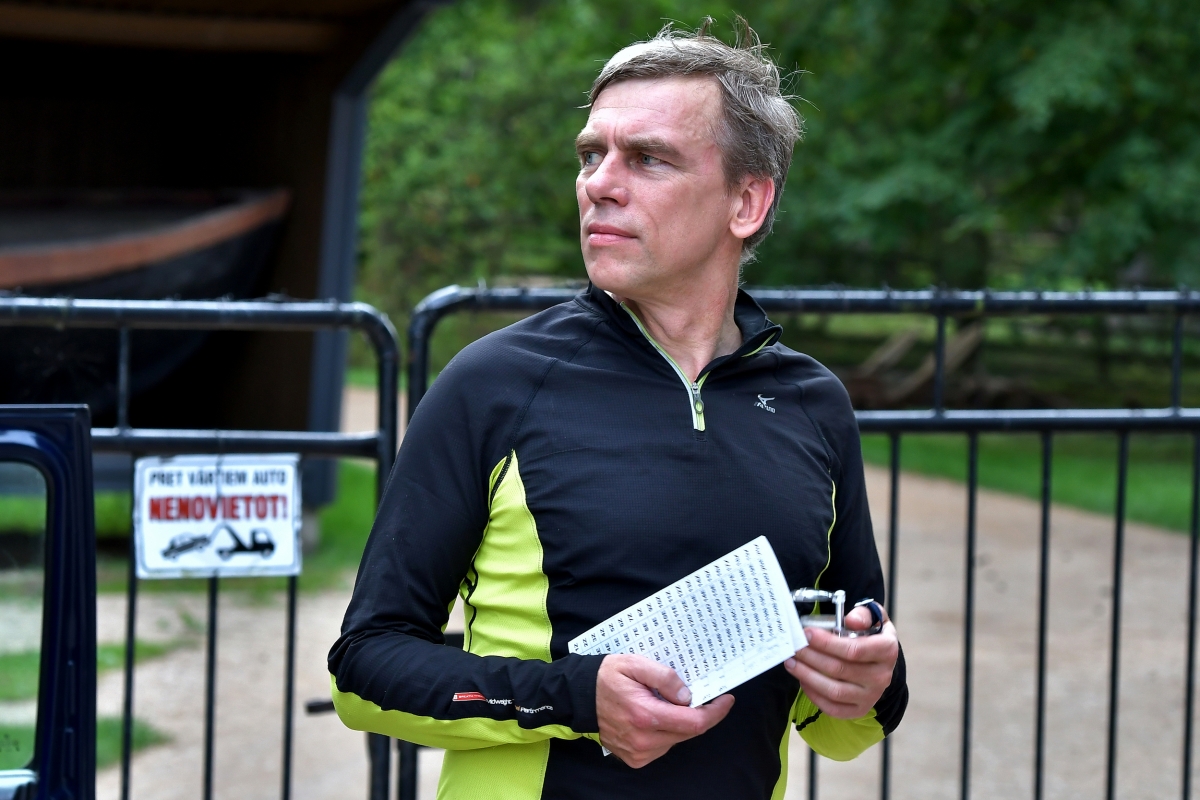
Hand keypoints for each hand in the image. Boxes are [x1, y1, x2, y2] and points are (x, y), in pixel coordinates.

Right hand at [596, 654, 734, 767]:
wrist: (577, 697)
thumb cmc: (606, 676)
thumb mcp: (635, 664)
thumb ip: (664, 677)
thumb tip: (687, 696)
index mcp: (646, 716)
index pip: (695, 722)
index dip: (716, 712)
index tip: (726, 699)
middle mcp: (644, 740)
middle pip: (689, 732)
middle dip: (699, 714)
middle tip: (700, 695)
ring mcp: (639, 753)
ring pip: (677, 740)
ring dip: (681, 723)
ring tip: (668, 703)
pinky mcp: (635, 759)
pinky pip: (663, 746)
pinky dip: (667, 732)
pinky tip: (655, 716)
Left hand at [784, 604, 898, 718]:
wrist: (882, 661)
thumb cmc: (872, 635)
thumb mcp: (874, 617)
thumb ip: (864, 614)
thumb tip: (851, 621)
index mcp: (887, 651)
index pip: (854, 650)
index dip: (827, 643)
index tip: (807, 633)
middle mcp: (881, 677)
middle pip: (839, 669)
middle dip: (811, 657)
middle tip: (794, 646)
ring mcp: (870, 696)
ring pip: (834, 690)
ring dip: (807, 676)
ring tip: (791, 662)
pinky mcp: (859, 710)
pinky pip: (832, 708)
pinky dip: (814, 695)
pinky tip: (802, 679)